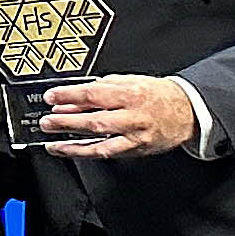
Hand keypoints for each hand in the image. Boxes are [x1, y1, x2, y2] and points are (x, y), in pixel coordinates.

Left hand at [42, 73, 200, 158]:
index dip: (69, 96)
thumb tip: (70, 100)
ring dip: (73, 146)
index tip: (51, 97)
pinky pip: (108, 153)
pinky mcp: (137, 150)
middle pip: (96, 121)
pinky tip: (71, 151)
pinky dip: (87, 153)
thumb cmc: (155, 94)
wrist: (187, 111)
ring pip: (101, 144)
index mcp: (130, 93)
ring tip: (53, 145)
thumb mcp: (128, 82)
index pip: (94, 94)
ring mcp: (135, 136)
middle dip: (67, 123)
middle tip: (47, 122)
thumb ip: (99, 90)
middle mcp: (133, 116)